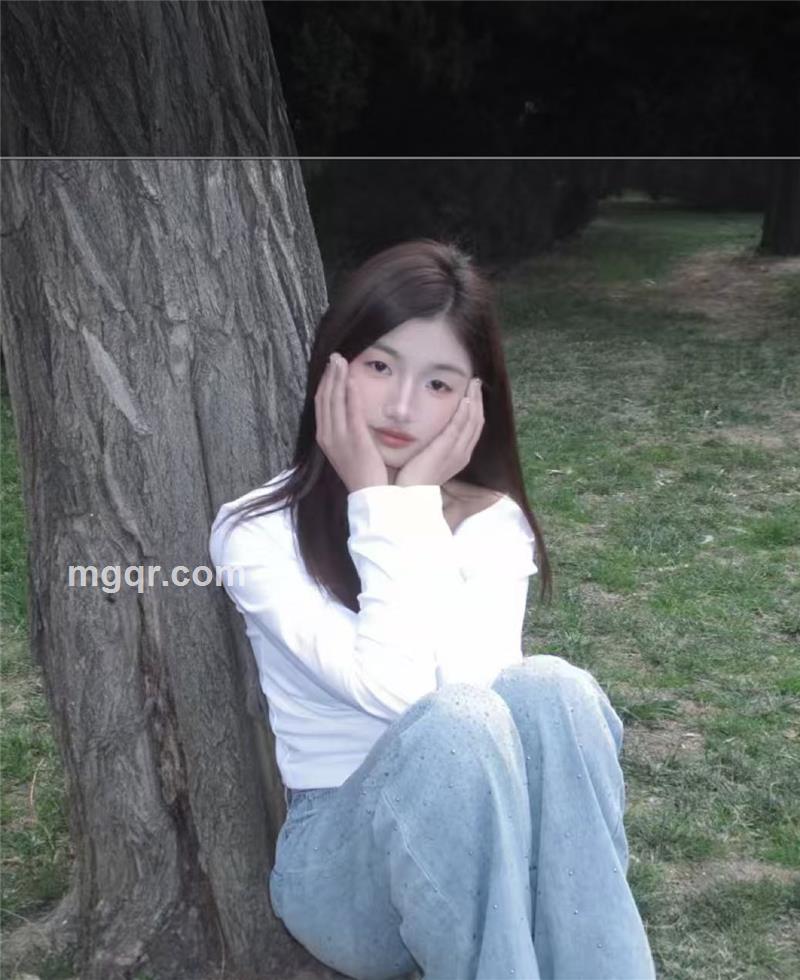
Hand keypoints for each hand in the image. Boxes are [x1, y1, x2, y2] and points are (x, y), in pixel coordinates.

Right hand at [314, 352, 388, 492]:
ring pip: (335, 401)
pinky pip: (351, 413)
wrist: (369, 495)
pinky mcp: (355, 440)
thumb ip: (345, 430)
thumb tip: (348, 412)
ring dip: (337, 379)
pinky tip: (352, 380)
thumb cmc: (361, 472)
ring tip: (341, 361)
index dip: (325, 383)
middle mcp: (328, 435)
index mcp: (324, 437)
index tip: (330, 367)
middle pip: (325, 398)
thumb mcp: (347, 448)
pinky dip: (350, 395)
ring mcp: (339, 438)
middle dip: (329, 375)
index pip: (321, 403)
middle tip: (335, 356)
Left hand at [394, 377, 484, 487]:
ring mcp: (456, 451)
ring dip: (474, 400)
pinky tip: (466, 398)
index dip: (476, 409)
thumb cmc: (414, 480)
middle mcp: (463, 453)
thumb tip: (425, 430)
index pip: (473, 428)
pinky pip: (459, 426)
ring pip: (472, 421)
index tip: (473, 394)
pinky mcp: (446, 449)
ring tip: (474, 384)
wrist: (410, 496)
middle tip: (476, 383)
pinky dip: (464, 411)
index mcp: (459, 455)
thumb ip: (431, 445)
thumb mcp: (428, 459)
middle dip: (478, 401)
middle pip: (477, 422)